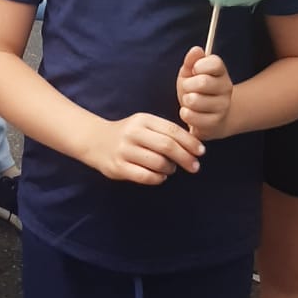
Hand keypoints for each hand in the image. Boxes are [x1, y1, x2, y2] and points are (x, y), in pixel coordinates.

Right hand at [85, 112, 204, 185]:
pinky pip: (146, 176)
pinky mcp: (118, 167)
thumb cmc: (129, 135)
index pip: (172, 130)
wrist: (96, 141)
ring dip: (170, 168)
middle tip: (195, 167)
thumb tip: (194, 147)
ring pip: (158, 163)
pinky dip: (159, 178)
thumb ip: (165, 132)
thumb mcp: (145, 125)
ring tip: (170, 168)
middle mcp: (133, 133)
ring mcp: (124, 150)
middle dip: (186, 158)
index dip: (190, 142)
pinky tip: (160, 175)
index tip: (201, 152)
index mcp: (143, 120)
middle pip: (167, 146)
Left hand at [176, 46, 233, 139]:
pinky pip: (192, 116)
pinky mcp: (215, 123)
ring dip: (186, 101)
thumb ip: (191, 61)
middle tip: (189, 89)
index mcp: (221, 72)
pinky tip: (190, 113)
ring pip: (195, 100)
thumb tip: (196, 50)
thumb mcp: (190, 73)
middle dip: (188, 85)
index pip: (214, 63)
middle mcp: (226, 88)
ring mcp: (223, 106)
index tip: (194, 71)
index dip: (198, 66)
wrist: (209, 117)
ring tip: (190, 102)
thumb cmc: (196, 91)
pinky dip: (185, 114)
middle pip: (203, 82)